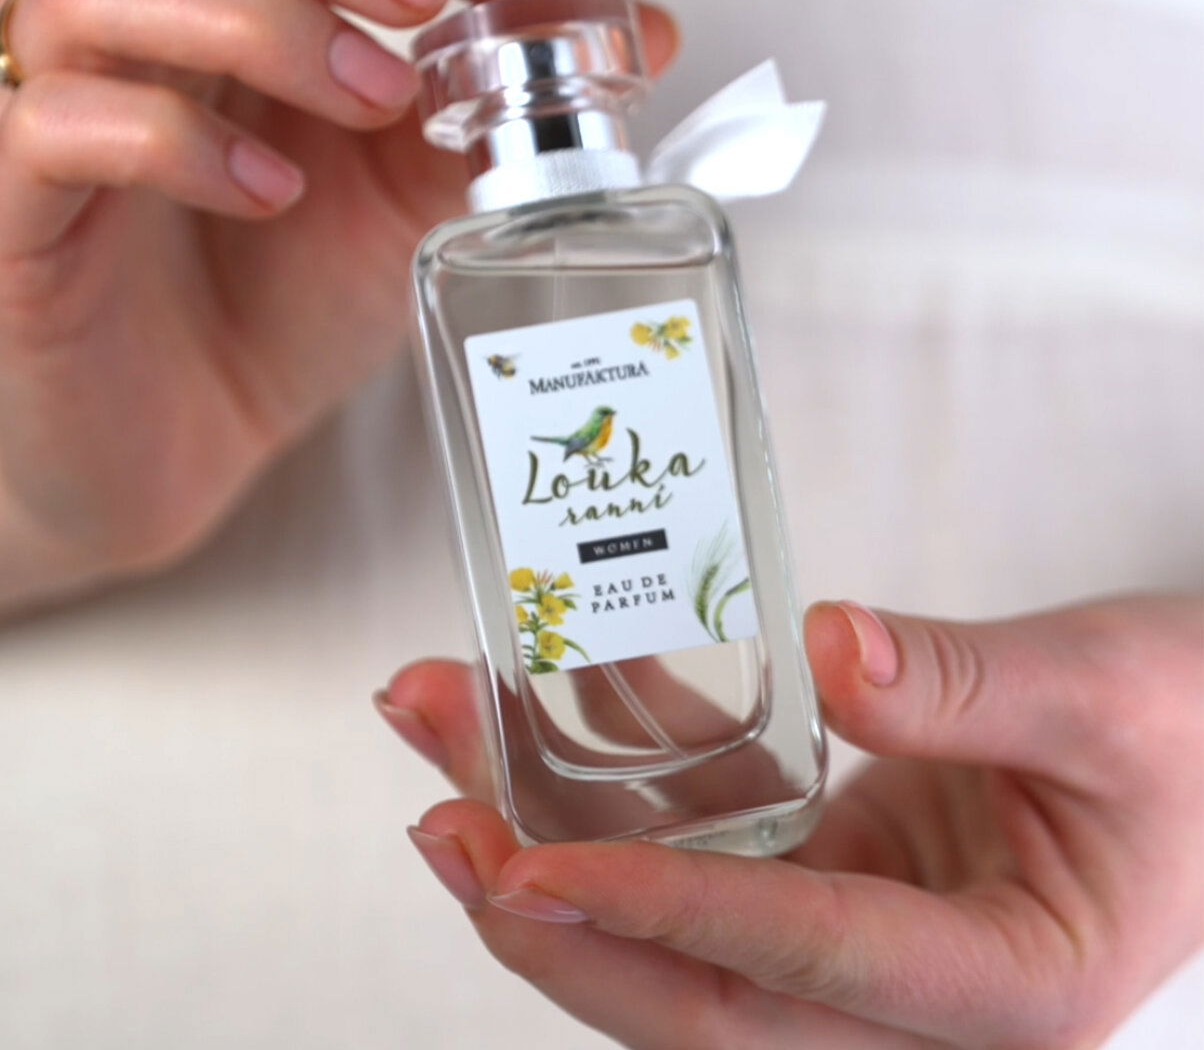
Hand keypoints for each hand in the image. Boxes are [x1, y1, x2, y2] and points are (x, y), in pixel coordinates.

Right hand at [0, 0, 677, 610]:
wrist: (183, 437)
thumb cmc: (286, 301)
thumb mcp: (417, 195)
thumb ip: (505, 102)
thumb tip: (647, 28)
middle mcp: (120, 15)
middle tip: (429, 5)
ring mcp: (46, 100)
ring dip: (261, 20)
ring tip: (372, 105)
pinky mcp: (14, 206)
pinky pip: (57, 122)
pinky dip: (178, 141)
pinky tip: (272, 194)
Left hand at [378, 593, 1203, 1048]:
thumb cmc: (1193, 729)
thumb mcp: (1106, 695)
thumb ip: (971, 683)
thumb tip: (830, 647)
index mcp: (1008, 992)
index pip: (806, 966)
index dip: (666, 915)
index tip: (538, 868)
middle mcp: (915, 999)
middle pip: (700, 991)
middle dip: (557, 914)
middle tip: (441, 821)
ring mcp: (864, 940)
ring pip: (680, 918)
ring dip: (555, 831)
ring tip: (445, 731)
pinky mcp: (837, 874)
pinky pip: (714, 836)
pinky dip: (626, 777)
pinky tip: (542, 702)